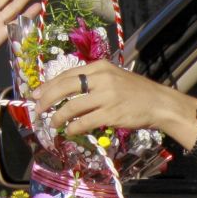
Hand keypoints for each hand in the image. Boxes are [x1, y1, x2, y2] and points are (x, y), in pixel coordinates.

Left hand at [32, 60, 196, 147]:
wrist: (159, 103)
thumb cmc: (137, 92)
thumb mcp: (114, 77)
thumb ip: (93, 80)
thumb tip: (67, 92)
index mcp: (101, 66)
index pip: (68, 74)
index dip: (49, 85)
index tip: (37, 94)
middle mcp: (102, 78)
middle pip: (64, 87)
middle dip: (46, 99)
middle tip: (37, 109)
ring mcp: (106, 96)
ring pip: (71, 106)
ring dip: (58, 117)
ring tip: (53, 123)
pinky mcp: (110, 114)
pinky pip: (83, 122)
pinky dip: (72, 127)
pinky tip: (69, 131)